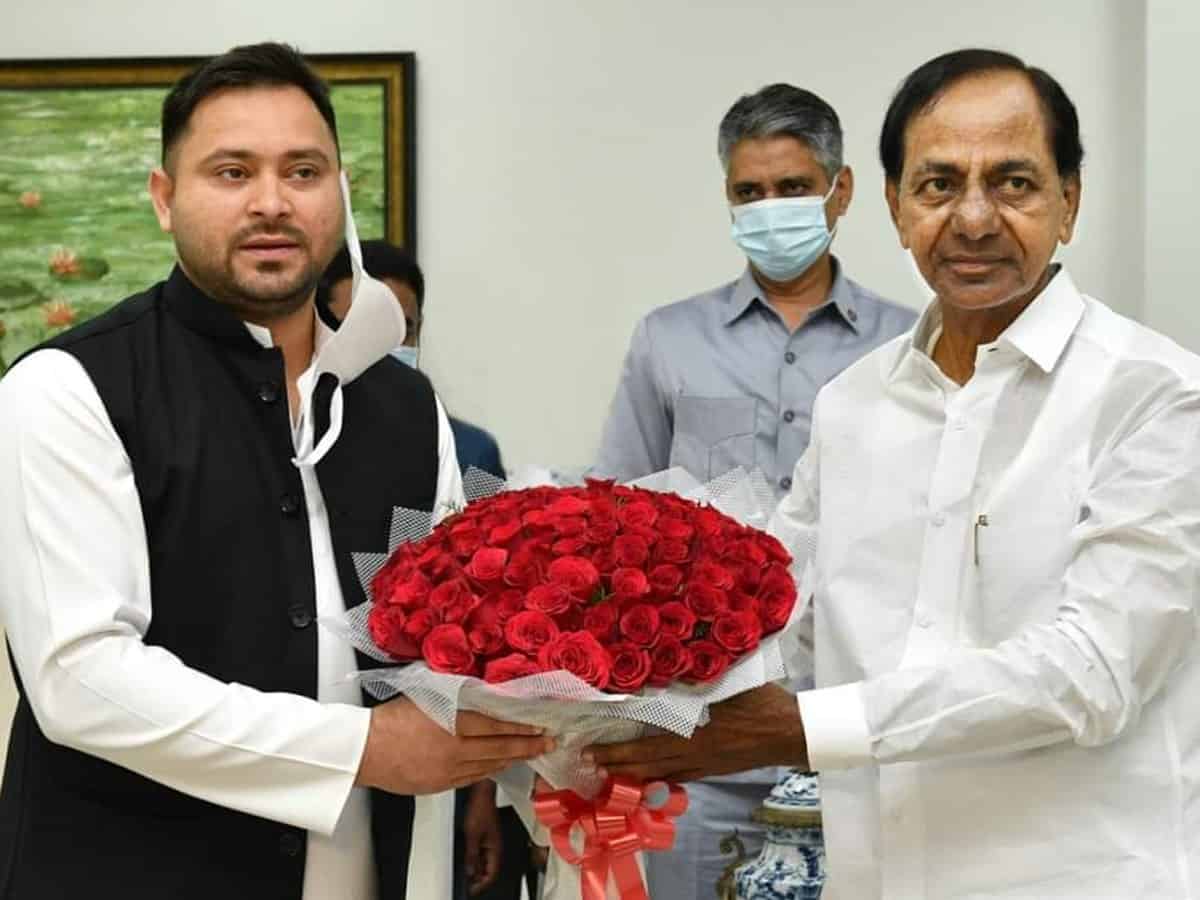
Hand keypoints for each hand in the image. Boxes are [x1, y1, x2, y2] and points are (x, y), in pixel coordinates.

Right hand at [356, 697, 553, 794]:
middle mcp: (456, 750)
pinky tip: (499, 765)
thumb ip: (455, 694)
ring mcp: (449, 771)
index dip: (521, 727)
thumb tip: (478, 688)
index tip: (540, 727)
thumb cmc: (390, 718)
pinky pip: (472, 778)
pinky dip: (489, 770)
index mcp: (453, 723)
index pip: (497, 726)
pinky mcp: (440, 785)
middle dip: (528, 746)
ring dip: (511, 759)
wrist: (363, 751)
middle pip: (500, 748)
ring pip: (489, 766)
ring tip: (529, 754)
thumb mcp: (426, 694)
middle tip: (548, 744)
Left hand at [463, 781, 502, 895]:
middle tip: (468, 884)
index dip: (482, 884)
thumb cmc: (481, 808)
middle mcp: (495, 846)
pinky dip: (476, 859)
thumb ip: (471, 855)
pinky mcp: (486, 835)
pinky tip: (468, 859)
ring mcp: (491, 840)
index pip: (492, 874)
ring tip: (466, 873)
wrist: (482, 793)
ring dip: (477, 868)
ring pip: (485, 861)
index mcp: (496, 848)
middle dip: (479, 878)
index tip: (472, 889)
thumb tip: (470, 871)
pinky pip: (482, 852)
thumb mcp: (472, 835)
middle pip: (489, 869)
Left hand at [585, 683, 806, 781]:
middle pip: (647, 766)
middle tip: (590, 765)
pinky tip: (650, 776)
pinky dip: (659, 777)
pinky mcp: (714, 770)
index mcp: (693, 735)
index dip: (618, 752)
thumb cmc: (762, 703)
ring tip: (610, 773)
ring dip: (634, 774)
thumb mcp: (728, 682)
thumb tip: (670, 659)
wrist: (791, 732)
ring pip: (661, 775)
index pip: (646, 748)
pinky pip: (680, 776)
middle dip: (617, 767)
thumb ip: (697, 676)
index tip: (592, 750)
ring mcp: (705, 765)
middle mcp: (694, 755)